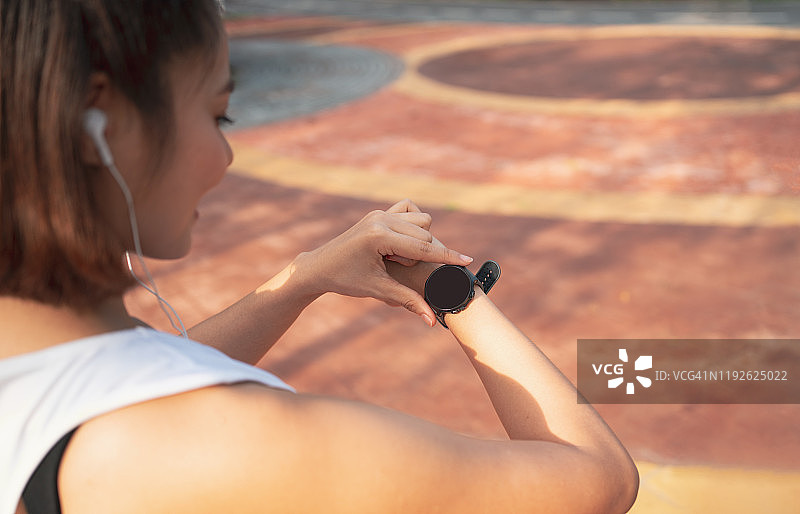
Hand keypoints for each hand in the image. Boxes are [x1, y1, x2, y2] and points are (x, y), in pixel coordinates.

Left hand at [296, 200, 471, 326]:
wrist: (320, 266)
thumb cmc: (346, 280)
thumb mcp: (378, 290)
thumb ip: (408, 301)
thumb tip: (432, 320)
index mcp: (379, 237)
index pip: (422, 248)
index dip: (446, 258)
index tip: (467, 262)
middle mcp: (381, 219)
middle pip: (425, 235)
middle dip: (425, 255)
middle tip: (400, 269)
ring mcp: (380, 212)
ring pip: (421, 221)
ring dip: (419, 241)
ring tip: (395, 259)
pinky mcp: (379, 212)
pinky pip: (410, 211)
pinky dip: (413, 226)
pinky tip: (400, 244)